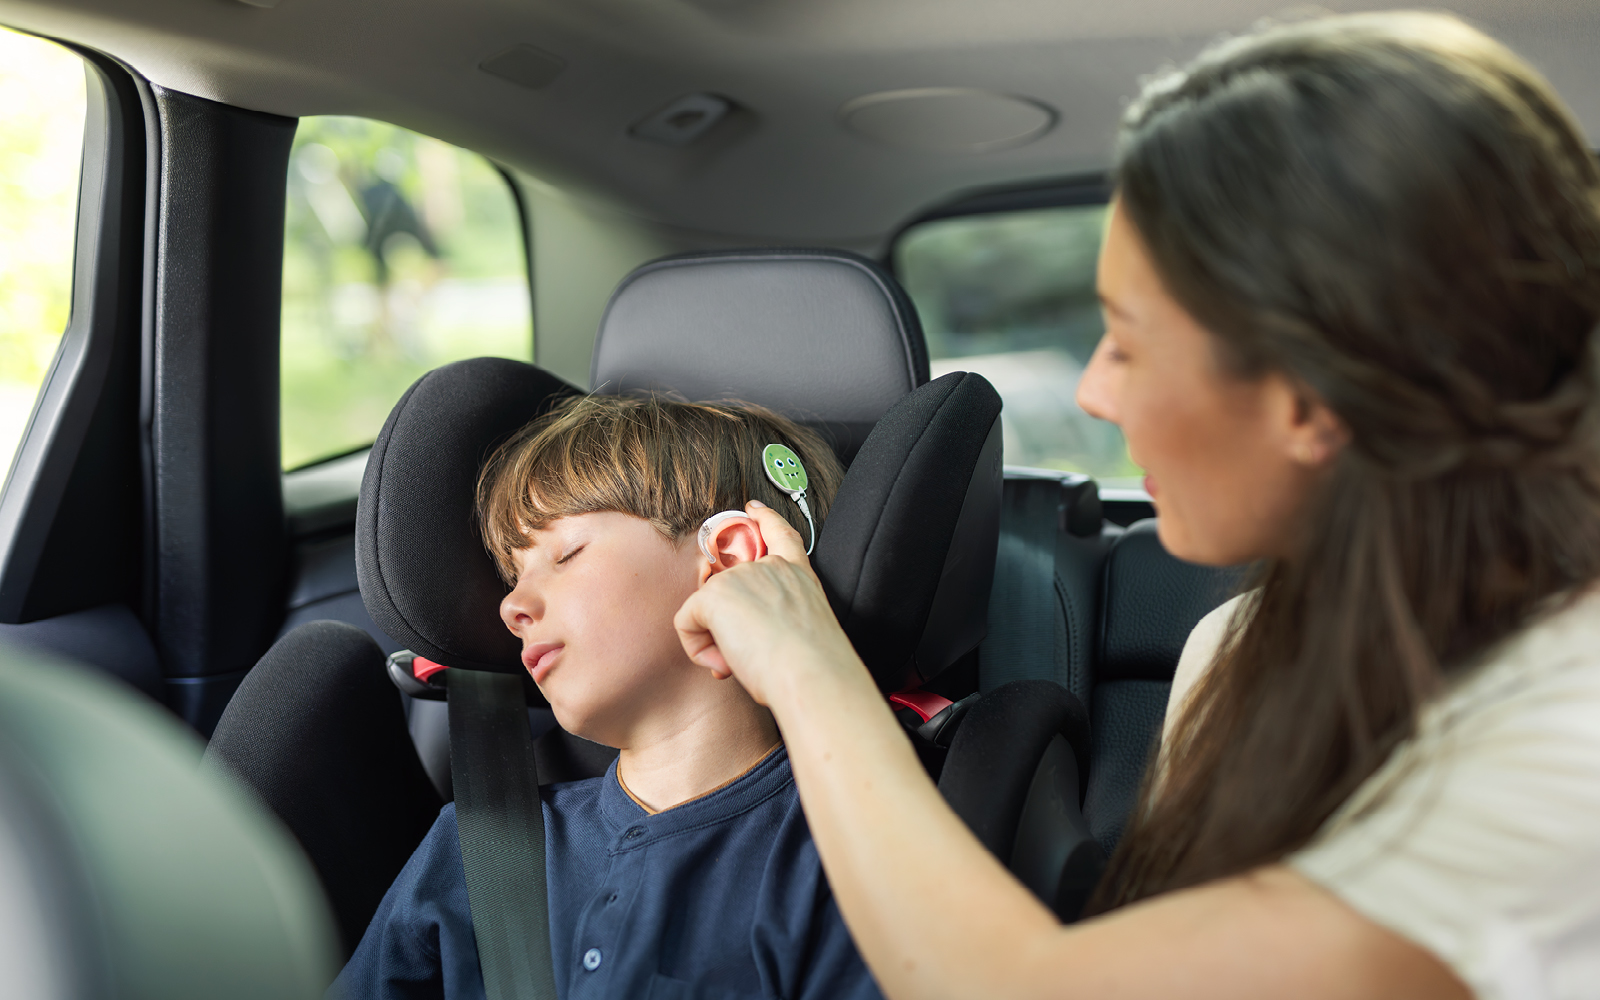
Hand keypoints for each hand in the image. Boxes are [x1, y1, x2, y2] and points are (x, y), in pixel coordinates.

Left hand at [674, 501, 861, 705]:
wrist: (811, 676)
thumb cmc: (813, 668)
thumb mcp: (802, 629)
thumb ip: (772, 618)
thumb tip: (738, 638)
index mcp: (797, 574)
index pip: (779, 534)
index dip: (764, 519)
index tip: (753, 509)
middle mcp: (768, 567)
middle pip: (726, 589)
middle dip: (727, 625)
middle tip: (746, 656)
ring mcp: (740, 576)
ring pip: (704, 610)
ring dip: (715, 642)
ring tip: (742, 663)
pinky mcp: (715, 595)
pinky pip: (686, 623)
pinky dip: (698, 649)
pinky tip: (725, 663)